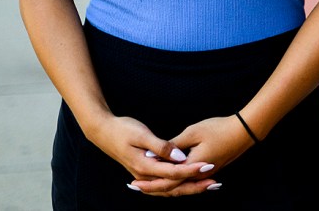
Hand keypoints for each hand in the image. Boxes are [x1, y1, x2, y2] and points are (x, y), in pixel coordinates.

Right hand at [85, 114, 216, 194]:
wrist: (102, 131)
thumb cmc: (121, 129)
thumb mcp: (141, 133)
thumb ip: (160, 146)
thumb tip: (179, 156)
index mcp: (145, 166)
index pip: (174, 172)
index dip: (192, 170)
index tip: (208, 165)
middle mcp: (145, 176)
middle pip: (174, 187)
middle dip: (196, 185)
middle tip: (216, 183)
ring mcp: (144, 176)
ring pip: (170, 189)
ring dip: (190, 188)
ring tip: (208, 185)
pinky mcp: (145, 173)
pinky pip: (165, 185)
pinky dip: (179, 186)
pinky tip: (189, 182)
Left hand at [127, 115, 252, 195]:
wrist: (243, 132)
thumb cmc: (218, 128)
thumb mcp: (192, 132)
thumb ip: (173, 144)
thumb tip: (156, 152)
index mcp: (193, 166)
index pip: (168, 179)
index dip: (150, 182)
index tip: (135, 183)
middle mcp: (199, 174)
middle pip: (173, 186)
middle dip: (153, 187)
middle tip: (135, 186)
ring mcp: (205, 173)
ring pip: (181, 184)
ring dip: (164, 184)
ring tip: (146, 183)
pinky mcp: (207, 169)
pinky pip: (188, 179)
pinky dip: (175, 180)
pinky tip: (166, 177)